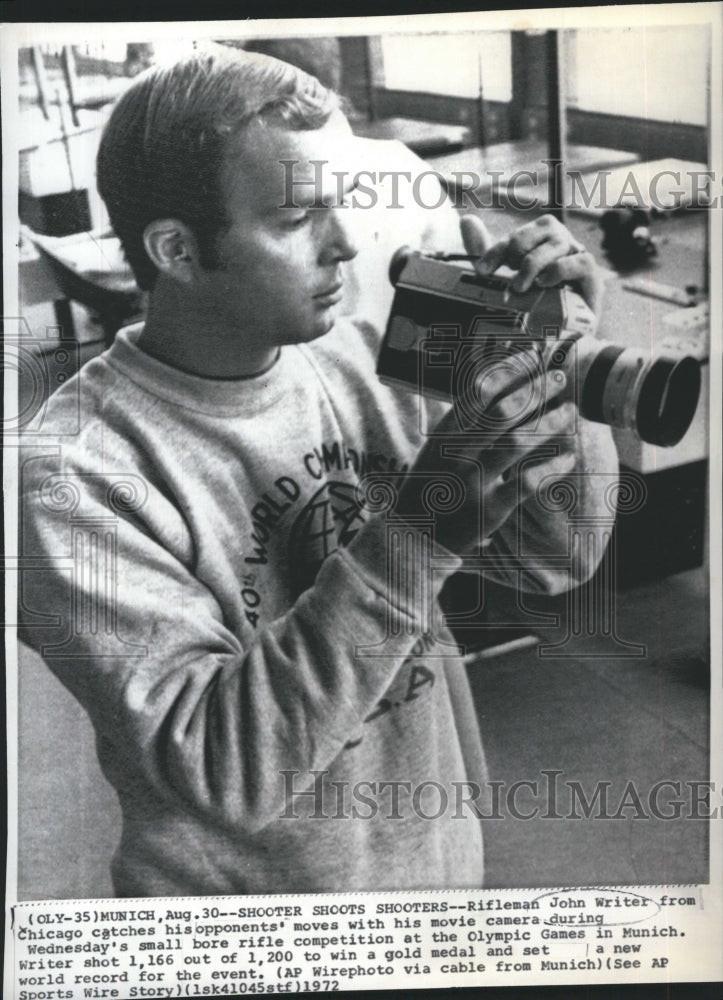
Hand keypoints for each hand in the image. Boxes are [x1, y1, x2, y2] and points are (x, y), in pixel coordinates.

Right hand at [398, 361, 577, 556]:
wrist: (414, 536)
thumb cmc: (432, 486)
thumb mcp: (436, 450)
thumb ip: (463, 425)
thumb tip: (497, 388)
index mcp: (443, 435)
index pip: (476, 392)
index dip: (507, 370)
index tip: (530, 356)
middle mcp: (456, 454)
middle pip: (500, 411)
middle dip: (534, 389)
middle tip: (558, 378)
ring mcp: (472, 482)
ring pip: (516, 443)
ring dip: (548, 422)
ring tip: (569, 410)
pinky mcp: (488, 510)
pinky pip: (527, 483)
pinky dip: (551, 468)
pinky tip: (568, 458)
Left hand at [460, 212, 602, 314]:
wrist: (553, 344)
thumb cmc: (528, 309)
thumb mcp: (501, 280)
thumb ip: (484, 251)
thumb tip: (466, 220)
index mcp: (541, 241)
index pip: (520, 235)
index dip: (498, 250)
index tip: (482, 270)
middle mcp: (561, 245)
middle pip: (544, 228)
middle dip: (518, 250)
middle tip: (508, 278)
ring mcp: (578, 259)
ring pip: (559, 243)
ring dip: (534, 263)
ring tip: (520, 286)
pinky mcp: (593, 279)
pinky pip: (581, 262)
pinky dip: (560, 270)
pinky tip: (545, 284)